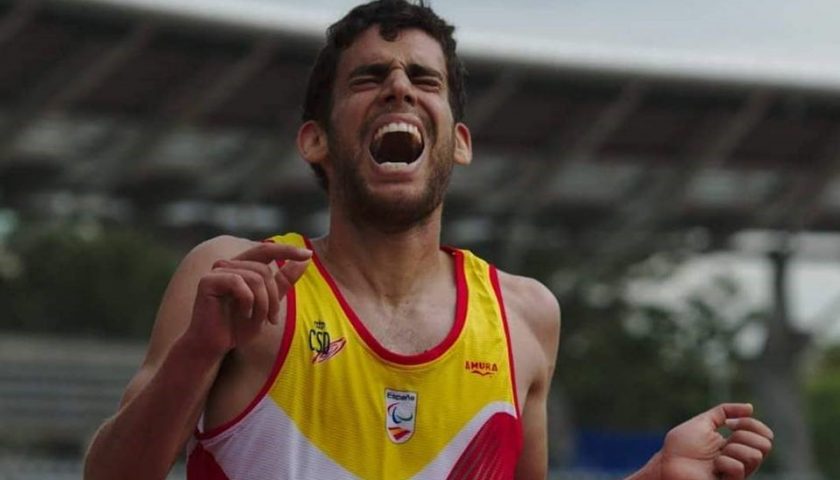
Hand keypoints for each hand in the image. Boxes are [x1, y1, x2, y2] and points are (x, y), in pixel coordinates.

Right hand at [187, 242, 310, 356]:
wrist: (215, 346)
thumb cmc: (238, 326)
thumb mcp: (269, 303)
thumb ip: (284, 281)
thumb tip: (306, 258)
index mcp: (242, 266)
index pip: (266, 250)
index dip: (287, 250)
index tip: (308, 254)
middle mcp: (228, 264)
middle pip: (264, 271)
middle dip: (273, 298)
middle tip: (271, 320)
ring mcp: (216, 271)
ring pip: (255, 278)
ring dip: (262, 304)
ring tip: (257, 320)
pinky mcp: (207, 281)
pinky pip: (238, 283)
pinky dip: (247, 302)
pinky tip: (243, 313)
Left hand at [659, 403, 773, 479]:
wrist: (667, 463)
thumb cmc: (681, 446)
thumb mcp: (703, 422)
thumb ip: (724, 411)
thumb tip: (750, 407)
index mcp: (736, 444)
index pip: (763, 434)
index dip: (750, 424)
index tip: (728, 423)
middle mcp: (740, 459)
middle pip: (765, 445)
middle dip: (743, 436)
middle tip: (725, 441)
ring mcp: (737, 473)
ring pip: (755, 455)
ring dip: (732, 450)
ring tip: (715, 457)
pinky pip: (738, 468)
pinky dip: (724, 463)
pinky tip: (713, 467)